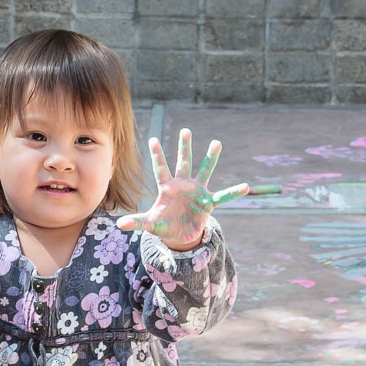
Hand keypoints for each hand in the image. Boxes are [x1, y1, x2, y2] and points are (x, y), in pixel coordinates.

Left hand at [116, 129, 247, 249]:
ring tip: (216, 142)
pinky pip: (222, 196)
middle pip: (183, 162)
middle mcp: (183, 184)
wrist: (180, 234)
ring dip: (210, 158)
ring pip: (204, 171)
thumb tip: (119, 224)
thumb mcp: (150, 223)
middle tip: (185, 130)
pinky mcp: (208, 202)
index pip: (160, 168)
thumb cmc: (163, 224)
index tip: (152, 139)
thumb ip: (137, 221)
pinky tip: (245, 187)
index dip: (157, 155)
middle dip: (183, 148)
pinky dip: (232, 193)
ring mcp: (197, 191)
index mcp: (167, 187)